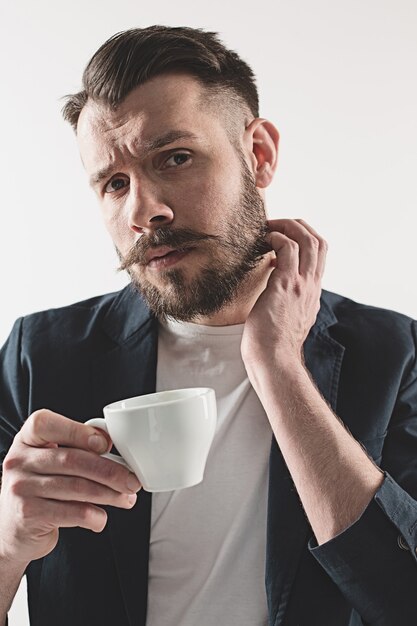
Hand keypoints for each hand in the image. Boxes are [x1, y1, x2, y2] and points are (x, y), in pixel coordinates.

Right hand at [0, 409, 141, 565]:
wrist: (12, 528)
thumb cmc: (41, 487)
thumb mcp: (50, 460)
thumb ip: (75, 448)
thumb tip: (113, 445)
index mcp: (27, 438)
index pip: (47, 424)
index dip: (78, 432)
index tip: (106, 444)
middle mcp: (19, 460)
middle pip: (71, 459)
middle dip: (109, 470)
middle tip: (132, 480)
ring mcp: (20, 488)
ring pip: (76, 487)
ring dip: (109, 494)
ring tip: (127, 498)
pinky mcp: (28, 515)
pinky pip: (71, 512)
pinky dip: (94, 516)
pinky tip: (102, 517)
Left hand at [241, 218, 326, 366]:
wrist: (274, 360)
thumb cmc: (274, 344)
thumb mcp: (288, 318)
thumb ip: (288, 302)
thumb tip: (276, 290)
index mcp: (312, 293)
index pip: (319, 256)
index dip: (304, 239)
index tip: (284, 238)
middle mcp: (312, 286)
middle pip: (319, 241)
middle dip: (299, 226)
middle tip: (277, 224)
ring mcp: (301, 284)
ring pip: (307, 240)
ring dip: (287, 226)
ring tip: (269, 227)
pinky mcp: (285, 285)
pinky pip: (287, 248)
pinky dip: (276, 237)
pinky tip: (263, 241)